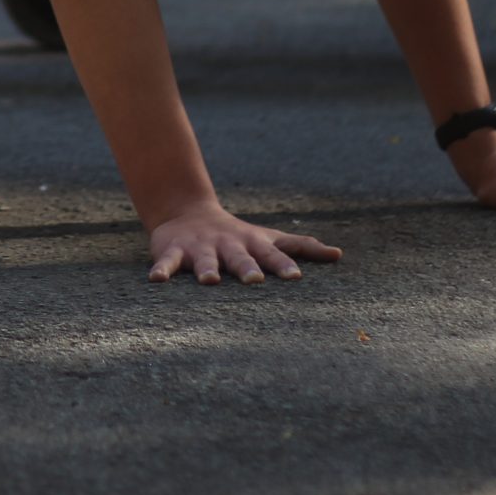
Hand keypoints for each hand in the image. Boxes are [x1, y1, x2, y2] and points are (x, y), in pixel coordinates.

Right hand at [146, 201, 344, 284]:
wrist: (187, 213)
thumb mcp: (268, 238)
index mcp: (251, 245)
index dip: (283, 265)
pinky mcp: (173, 252)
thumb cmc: (238, 236)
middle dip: (246, 268)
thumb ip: (301, 246)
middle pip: (239, 258)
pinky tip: (157, 280)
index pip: (271, 255)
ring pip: (204, 260)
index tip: (296, 277)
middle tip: (255, 280)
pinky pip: (167, 262)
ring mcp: (200, 249)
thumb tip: (339, 255)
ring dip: (207, 269)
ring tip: (209, 281)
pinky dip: (162, 270)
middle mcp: (227, 246)